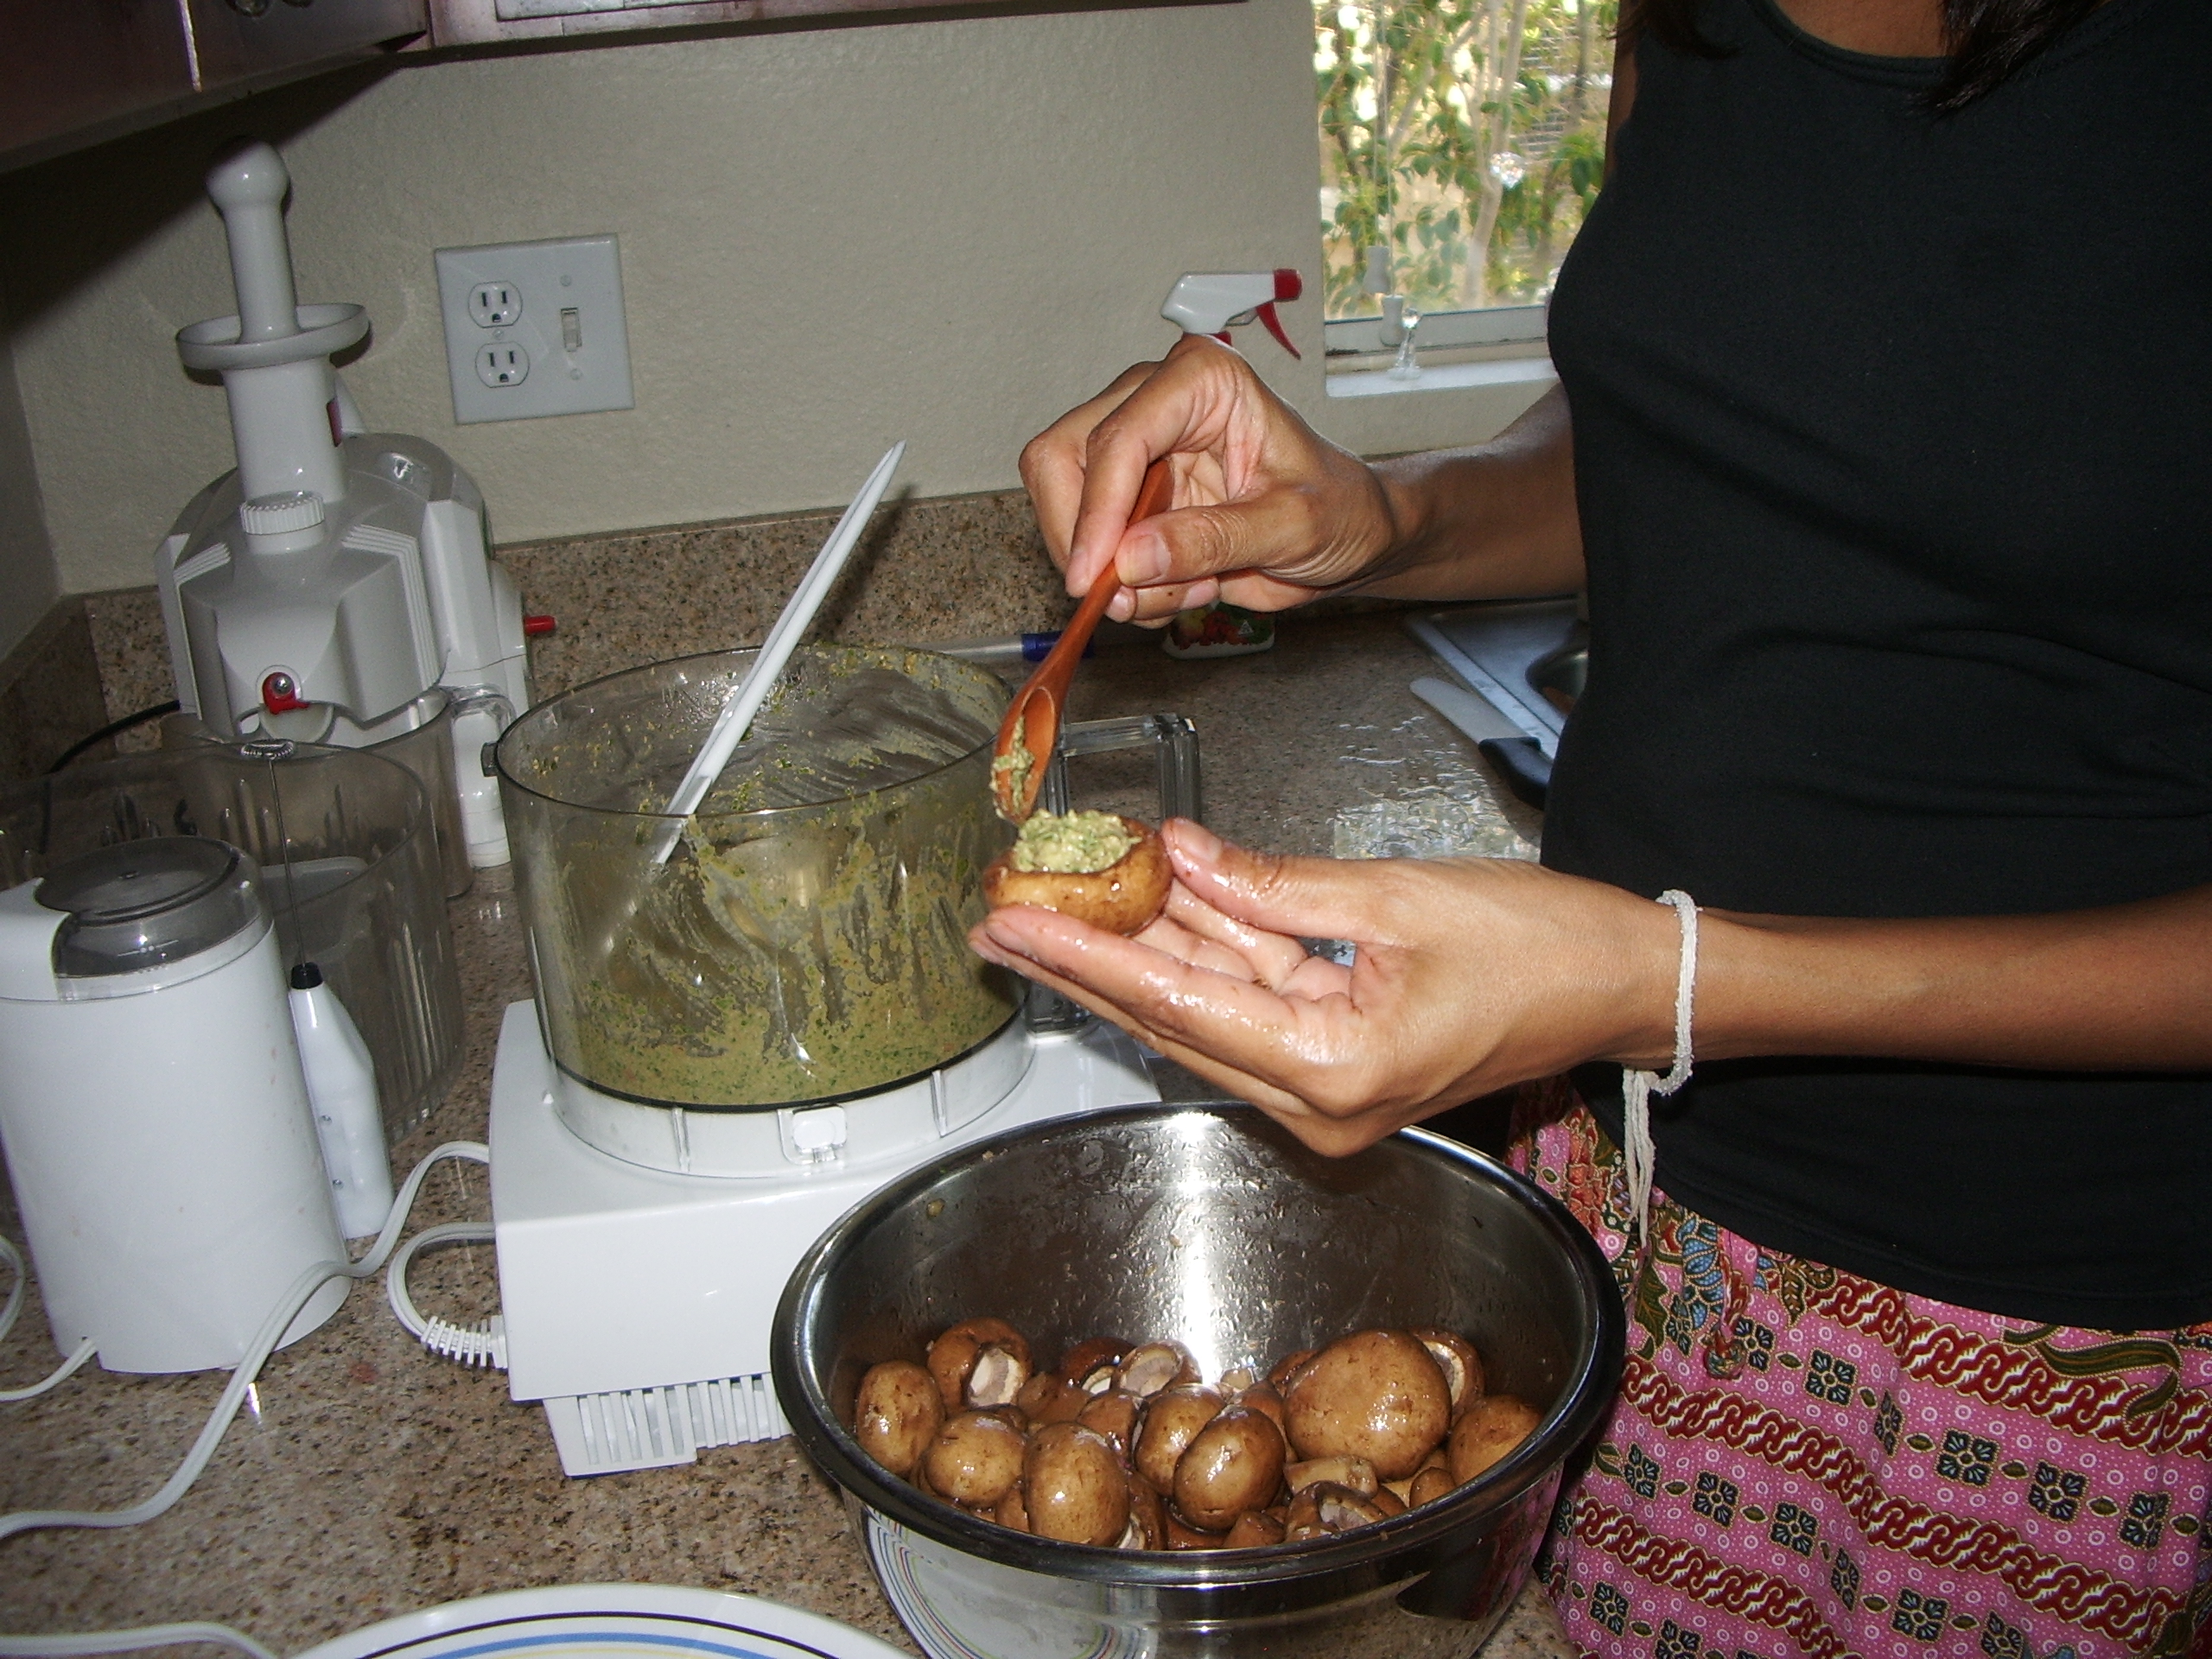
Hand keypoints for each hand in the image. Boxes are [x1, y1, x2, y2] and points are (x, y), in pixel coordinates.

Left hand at [968, 820, 1679, 1154]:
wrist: (1624, 986)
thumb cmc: (1543, 948)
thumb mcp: (1395, 898)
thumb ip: (1272, 883)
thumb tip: (1177, 854)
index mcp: (1334, 1072)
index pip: (1177, 1006)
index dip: (1087, 958)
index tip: (1015, 922)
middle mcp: (1319, 1102)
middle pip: (1172, 1020)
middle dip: (1084, 964)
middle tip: (1000, 919)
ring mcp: (1326, 1088)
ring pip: (1205, 1009)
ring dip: (1135, 955)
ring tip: (1049, 907)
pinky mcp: (1337, 1059)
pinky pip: (1251, 999)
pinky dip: (1202, 951)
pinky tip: (1147, 904)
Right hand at [1019, 337, 1397, 623]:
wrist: (1349, 534)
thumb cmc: (1339, 508)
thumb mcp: (1291, 528)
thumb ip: (1213, 540)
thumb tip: (1130, 559)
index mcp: (1201, 380)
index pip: (1118, 439)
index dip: (1096, 513)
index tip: (1094, 578)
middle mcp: (1155, 400)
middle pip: (1061, 459)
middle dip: (1085, 540)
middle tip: (1127, 598)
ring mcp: (1135, 447)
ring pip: (1064, 506)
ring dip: (1112, 571)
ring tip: (1189, 589)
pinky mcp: (1127, 494)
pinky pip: (1089, 544)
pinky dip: (1125, 584)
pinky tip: (1184, 585)